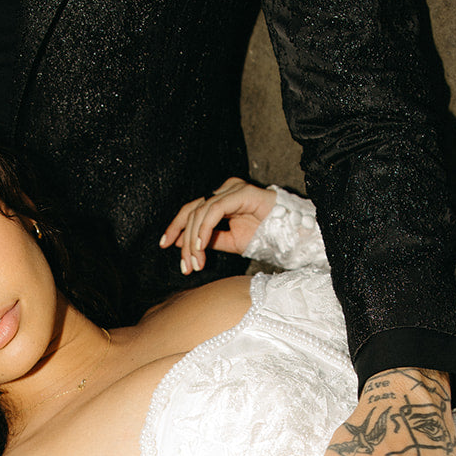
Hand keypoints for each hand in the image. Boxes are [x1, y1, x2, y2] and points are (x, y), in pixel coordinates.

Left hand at [159, 178, 275, 272]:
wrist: (291, 235)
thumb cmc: (264, 236)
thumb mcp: (230, 242)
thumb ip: (209, 240)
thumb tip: (183, 244)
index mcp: (221, 200)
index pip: (191, 210)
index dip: (175, 226)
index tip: (164, 245)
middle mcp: (224, 190)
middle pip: (192, 211)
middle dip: (184, 241)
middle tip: (185, 266)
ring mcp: (232, 189)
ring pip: (200, 212)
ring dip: (194, 241)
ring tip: (196, 263)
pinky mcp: (241, 192)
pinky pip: (214, 211)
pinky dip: (204, 230)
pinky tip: (201, 247)